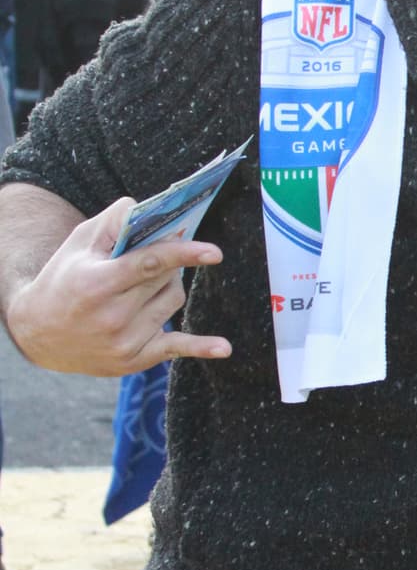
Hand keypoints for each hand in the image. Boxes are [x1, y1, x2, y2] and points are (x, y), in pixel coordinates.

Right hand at [7, 198, 229, 374]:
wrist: (39, 333)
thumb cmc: (64, 278)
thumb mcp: (79, 243)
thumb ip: (115, 221)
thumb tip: (151, 210)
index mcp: (97, 284)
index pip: (148, 264)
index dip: (182, 254)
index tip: (213, 252)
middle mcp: (112, 316)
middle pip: (165, 280)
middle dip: (166, 264)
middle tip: (150, 260)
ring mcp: (125, 342)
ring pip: (173, 302)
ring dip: (167, 289)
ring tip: (140, 288)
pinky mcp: (134, 359)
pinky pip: (177, 348)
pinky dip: (201, 347)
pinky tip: (223, 348)